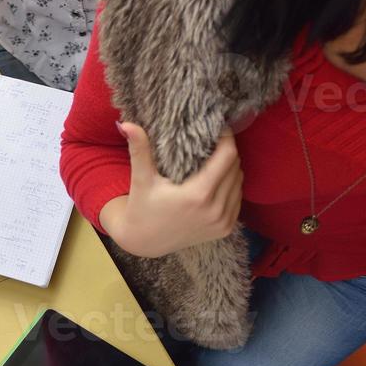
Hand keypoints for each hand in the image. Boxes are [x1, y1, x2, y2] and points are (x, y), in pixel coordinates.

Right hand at [102, 125, 242, 257]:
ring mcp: (222, 222)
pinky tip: (216, 183)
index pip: (227, 156)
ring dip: (231, 169)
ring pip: (239, 183)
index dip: (226, 138)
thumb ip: (139, 150)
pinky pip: (237, 200)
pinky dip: (231, 188)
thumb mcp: (141, 179)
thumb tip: (127, 124)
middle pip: (235, 167)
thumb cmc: (142, 207)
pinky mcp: (225, 229)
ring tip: (215, 161)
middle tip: (213, 143)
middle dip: (227, 152)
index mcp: (198, 194)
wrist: (144, 242)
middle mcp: (215, 210)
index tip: (218, 129)